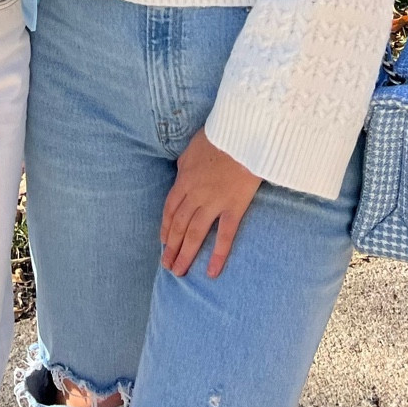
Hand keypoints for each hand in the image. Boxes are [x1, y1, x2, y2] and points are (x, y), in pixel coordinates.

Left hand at [161, 129, 260, 278]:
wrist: (244, 134)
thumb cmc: (219, 136)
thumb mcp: (192, 148)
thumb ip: (185, 165)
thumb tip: (181, 174)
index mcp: (184, 180)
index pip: (170, 209)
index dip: (166, 227)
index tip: (163, 242)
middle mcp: (195, 194)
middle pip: (179, 225)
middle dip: (171, 247)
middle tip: (167, 265)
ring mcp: (214, 202)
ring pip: (195, 233)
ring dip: (185, 254)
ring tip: (179, 271)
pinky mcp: (234, 207)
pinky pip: (225, 235)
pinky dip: (218, 255)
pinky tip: (211, 272)